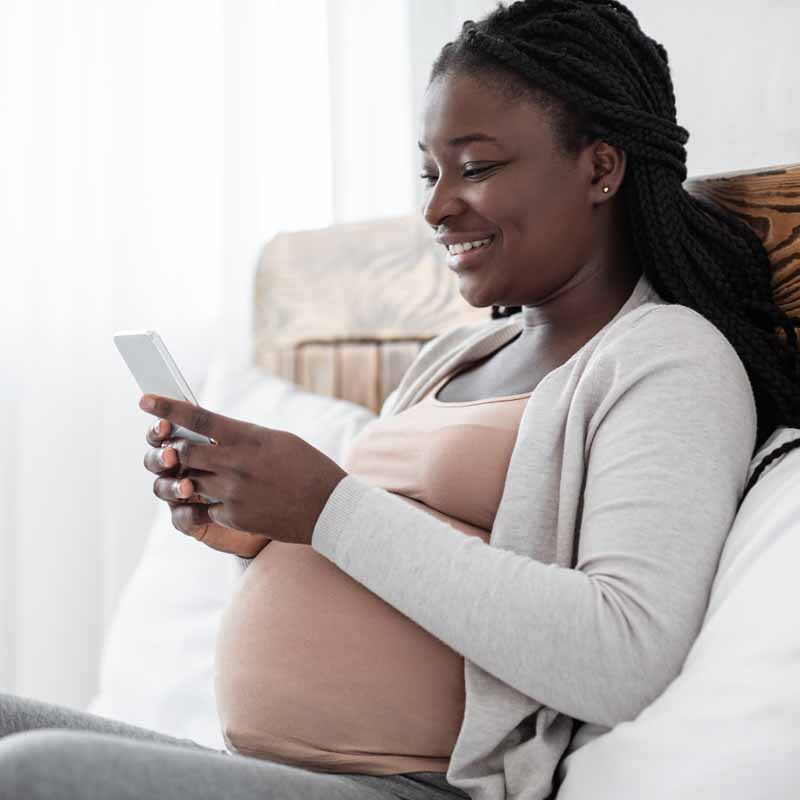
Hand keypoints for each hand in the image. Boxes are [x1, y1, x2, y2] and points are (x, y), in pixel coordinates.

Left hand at [140, 394, 348, 546]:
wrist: (328, 508)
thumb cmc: (307, 467)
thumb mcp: (277, 440)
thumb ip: (242, 436)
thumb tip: (213, 433)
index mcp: (248, 437)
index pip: (197, 417)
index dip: (167, 408)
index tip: (145, 399)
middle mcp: (236, 463)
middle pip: (184, 451)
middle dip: (173, 449)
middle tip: (171, 447)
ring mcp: (232, 492)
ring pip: (190, 481)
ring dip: (189, 477)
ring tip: (204, 474)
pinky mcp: (233, 517)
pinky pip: (205, 507)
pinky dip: (210, 502)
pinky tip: (230, 500)